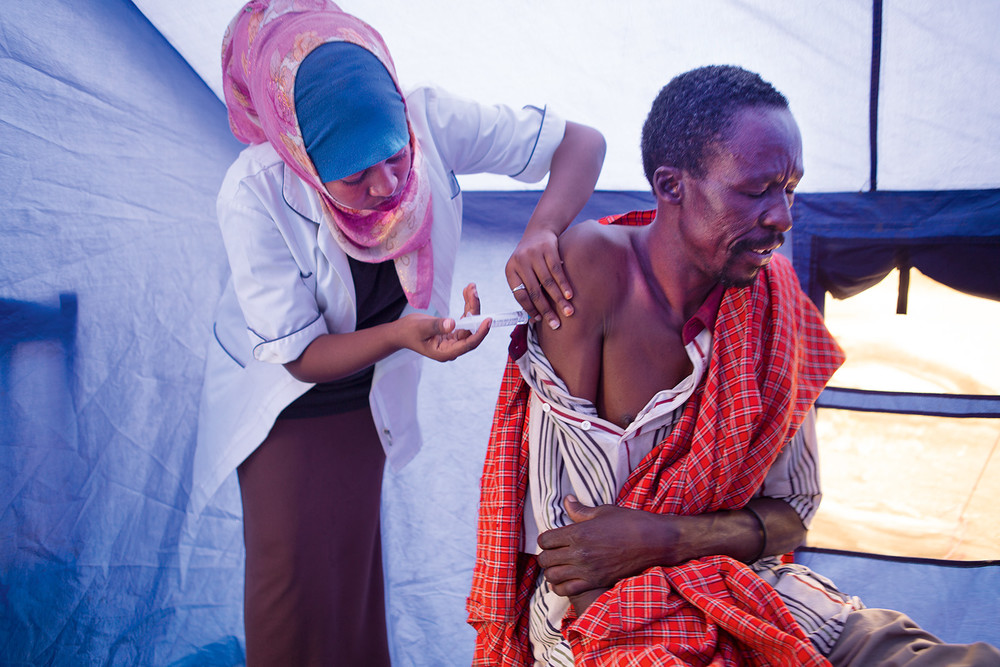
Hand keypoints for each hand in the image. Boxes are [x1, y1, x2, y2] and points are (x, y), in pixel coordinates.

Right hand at [401, 283, 488, 360]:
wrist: (401, 332)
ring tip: (471, 287)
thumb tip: (452, 323)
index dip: (480, 332)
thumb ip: (437, 326)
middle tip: (473, 291)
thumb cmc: (408, 332)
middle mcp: (453, 348)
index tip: (488, 320)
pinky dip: (466, 306)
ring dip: (471, 305)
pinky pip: (465, 319)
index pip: (468, 343)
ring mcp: (454, 340)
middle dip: (474, 310)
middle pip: (471, 330)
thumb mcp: (421, 327)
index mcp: (446, 352)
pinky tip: (467, 292)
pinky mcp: (453, 332)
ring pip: (469, 323)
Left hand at [505, 227, 572, 330]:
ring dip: (559, 300)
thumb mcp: (523, 270)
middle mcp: (520, 261)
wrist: (539, 230)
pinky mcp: (548, 248)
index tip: (539, 320)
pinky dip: (564, 284)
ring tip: (568, 312)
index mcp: (511, 270)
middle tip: (556, 324)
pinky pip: (557, 270)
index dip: (529, 309)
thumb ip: (527, 289)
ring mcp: (534, 254)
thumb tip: (533, 317)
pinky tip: (570, 295)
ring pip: (548, 282)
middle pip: (534, 291)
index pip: (519, 295)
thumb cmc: (531, 258)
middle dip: (546, 310)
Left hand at [536, 496, 689, 596]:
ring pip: (553, 577)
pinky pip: (567, 590)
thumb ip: (581, 510)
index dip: (545, 539)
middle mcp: (579, 554)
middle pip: (546, 560)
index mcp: (579, 533)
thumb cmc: (631, 523)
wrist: (656, 542)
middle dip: (546, 556)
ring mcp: (587, 571)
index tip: (552, 538)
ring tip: (558, 566)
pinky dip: (560, 587)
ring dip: (552, 572)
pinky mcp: (596, 582)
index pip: (545, 540)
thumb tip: (567, 501)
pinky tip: (564, 580)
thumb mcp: (604, 512)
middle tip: (554, 552)